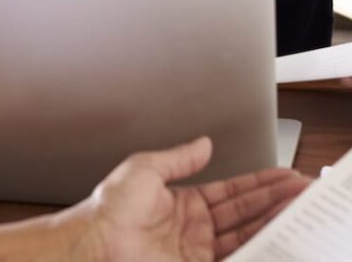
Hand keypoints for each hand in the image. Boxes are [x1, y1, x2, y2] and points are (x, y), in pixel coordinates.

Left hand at [57, 136, 309, 261]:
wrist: (95, 242)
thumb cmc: (110, 207)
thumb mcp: (146, 168)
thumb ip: (180, 159)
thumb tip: (204, 143)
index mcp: (184, 202)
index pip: (231, 191)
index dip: (258, 183)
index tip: (280, 177)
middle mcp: (194, 227)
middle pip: (244, 213)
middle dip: (272, 201)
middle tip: (298, 191)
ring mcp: (197, 251)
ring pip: (244, 235)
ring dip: (269, 222)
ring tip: (294, 210)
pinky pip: (233, 257)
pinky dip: (254, 248)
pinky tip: (271, 239)